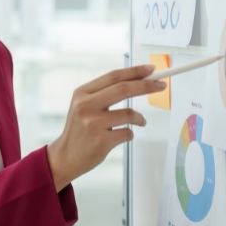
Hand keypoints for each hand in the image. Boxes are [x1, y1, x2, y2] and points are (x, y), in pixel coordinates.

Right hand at [47, 64, 164, 190]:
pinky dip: (130, 134)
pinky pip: (127, 133)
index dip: (134, 71)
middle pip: (124, 89)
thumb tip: (135, 80)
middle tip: (160, 85)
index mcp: (82, 93)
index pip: (113, 77)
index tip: (150, 69)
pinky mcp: (101, 141)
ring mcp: (93, 124)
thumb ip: (104, 93)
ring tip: (139, 121)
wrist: (65, 157)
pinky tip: (122, 136)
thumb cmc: (79, 130)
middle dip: (146, 85)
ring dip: (139, 118)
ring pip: (129, 114)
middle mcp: (86, 106)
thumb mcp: (83, 105)